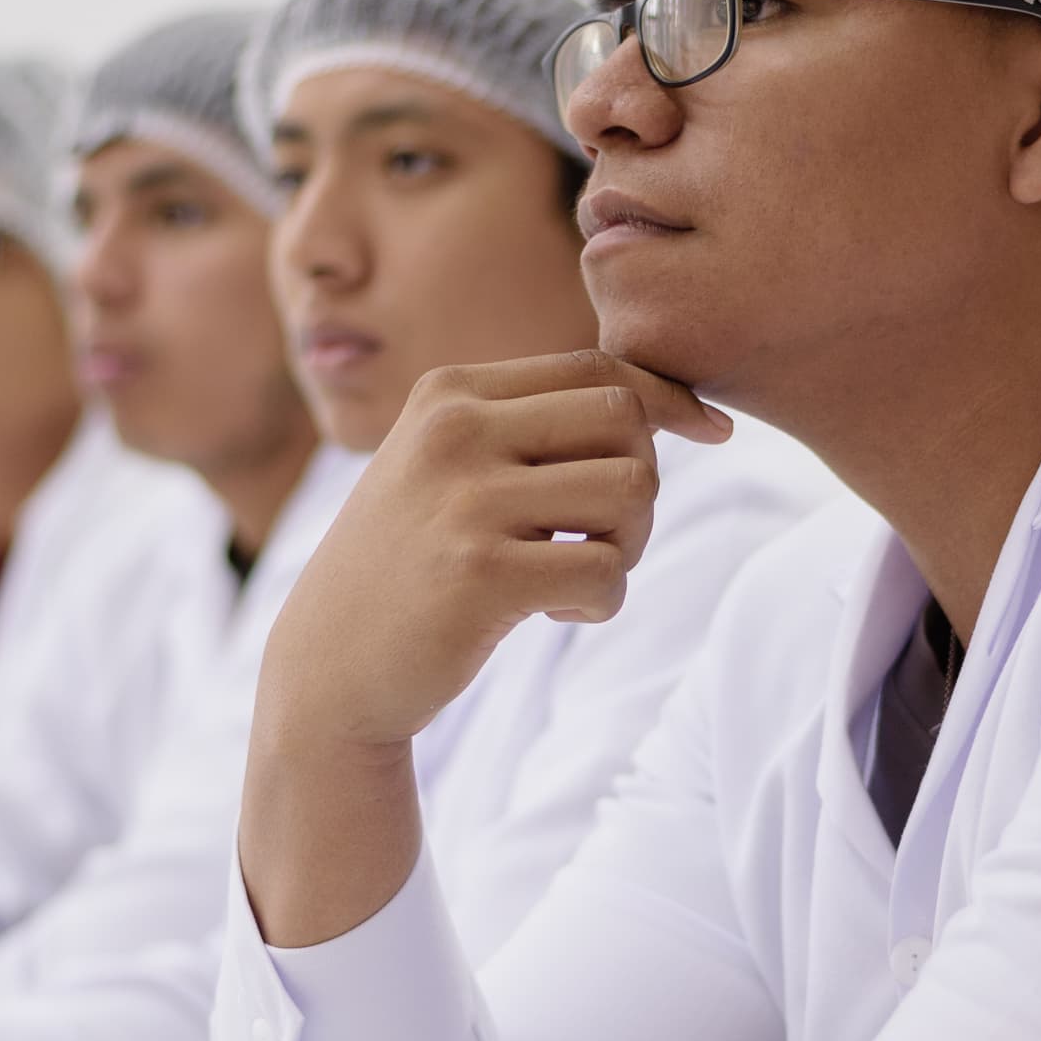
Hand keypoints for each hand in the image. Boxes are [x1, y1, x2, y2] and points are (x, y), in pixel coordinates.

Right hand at [244, 353, 727, 946]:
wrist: (328, 673)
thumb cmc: (412, 568)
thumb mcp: (449, 469)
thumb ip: (530, 427)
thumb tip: (668, 403)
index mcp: (449, 392)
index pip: (596, 367)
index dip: (668, 398)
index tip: (712, 433)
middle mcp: (454, 430)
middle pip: (624, 420)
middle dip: (642, 483)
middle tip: (603, 538)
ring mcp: (465, 500)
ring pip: (630, 491)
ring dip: (627, 546)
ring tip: (575, 575)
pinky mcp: (481, 575)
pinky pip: (608, 573)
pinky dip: (603, 602)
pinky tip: (554, 613)